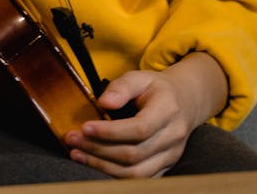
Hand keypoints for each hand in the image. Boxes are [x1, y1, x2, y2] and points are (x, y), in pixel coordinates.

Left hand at [64, 52, 227, 177]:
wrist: (185, 102)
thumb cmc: (157, 88)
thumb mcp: (140, 77)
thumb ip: (121, 86)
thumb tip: (103, 102)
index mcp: (168, 110)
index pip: (139, 129)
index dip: (110, 132)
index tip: (84, 127)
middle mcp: (173, 137)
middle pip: (134, 154)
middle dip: (99, 149)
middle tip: (72, 139)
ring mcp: (171, 156)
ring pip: (135, 173)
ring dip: (102, 166)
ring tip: (77, 153)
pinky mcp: (165, 168)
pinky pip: (139, 180)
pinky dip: (114, 174)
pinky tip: (94, 163)